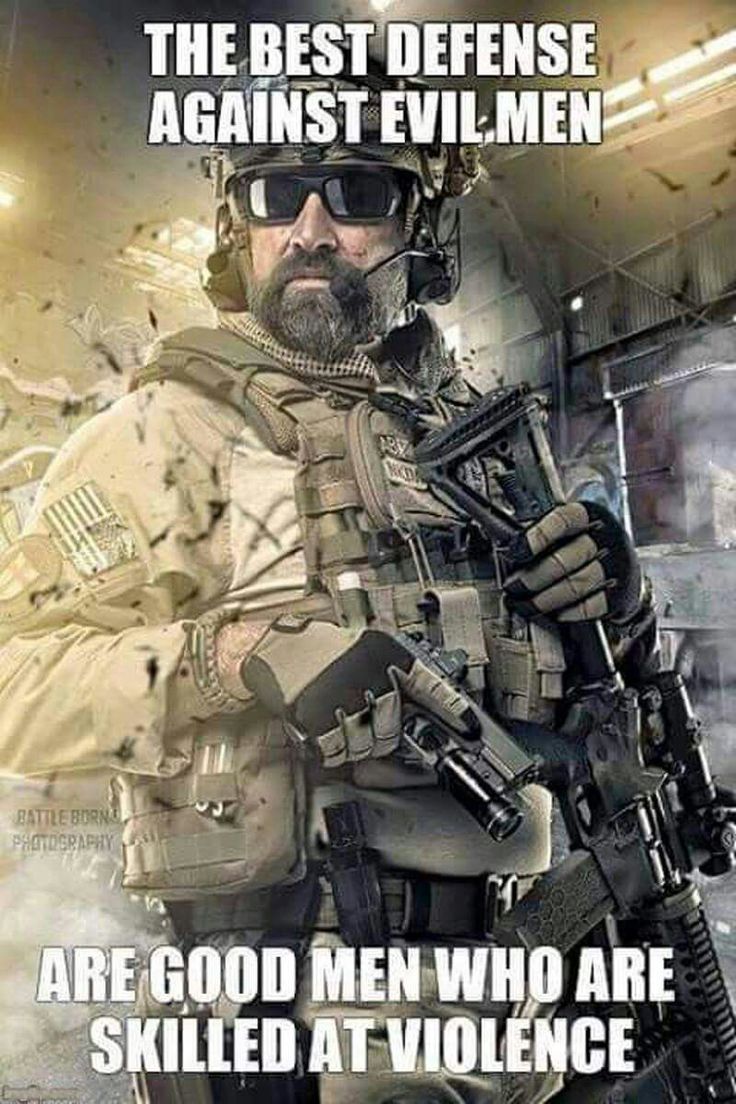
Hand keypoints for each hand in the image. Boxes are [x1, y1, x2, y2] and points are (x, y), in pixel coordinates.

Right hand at [240, 617, 473, 767]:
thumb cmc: (322, 652)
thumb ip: (395, 680)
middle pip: (394, 727)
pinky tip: (328, 733)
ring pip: (368, 743)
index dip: (451, 709)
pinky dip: (334, 751)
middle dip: (384, 734)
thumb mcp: (366, 651)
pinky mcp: (317, 714)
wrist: (277, 648)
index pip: (429, 684)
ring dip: (358, 744)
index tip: (468, 727)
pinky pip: (338, 750)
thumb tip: (422, 716)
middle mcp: (367, 672)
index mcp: (384, 653)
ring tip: (343, 722)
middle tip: (366, 722)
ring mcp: (342, 694)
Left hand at [503, 502, 641, 623]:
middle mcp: (604, 538)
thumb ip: (543, 535)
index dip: (536, 537)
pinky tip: (554, 613)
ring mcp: (615, 566)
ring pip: (575, 585)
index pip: (562, 520)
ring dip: (544, 599)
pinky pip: (590, 607)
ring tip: (526, 605)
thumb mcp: (568, 530)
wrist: (623, 570)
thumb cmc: (583, 546)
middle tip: (512, 587)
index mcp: (587, 515)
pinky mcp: (618, 593)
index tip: (515, 552)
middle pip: (563, 560)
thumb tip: (510, 550)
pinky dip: (569, 612)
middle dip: (532, 578)